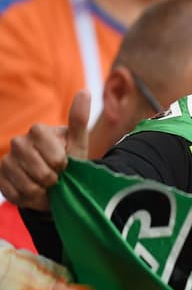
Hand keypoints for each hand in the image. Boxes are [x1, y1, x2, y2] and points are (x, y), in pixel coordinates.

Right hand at [0, 90, 89, 210]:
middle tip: (55, 176)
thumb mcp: (78, 143)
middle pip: (41, 172)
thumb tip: (85, 91)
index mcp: (38, 130)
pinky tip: (32, 190)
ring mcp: (6, 160)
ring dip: (41, 190)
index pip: (56, 158)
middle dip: (53, 180)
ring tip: (44, 184)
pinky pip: (16, 194)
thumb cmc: (69, 161)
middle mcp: (18, 142)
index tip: (65, 164)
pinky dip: (28, 198)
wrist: (52, 183)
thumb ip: (79, 120)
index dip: (64, 167)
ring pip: (28, 185)